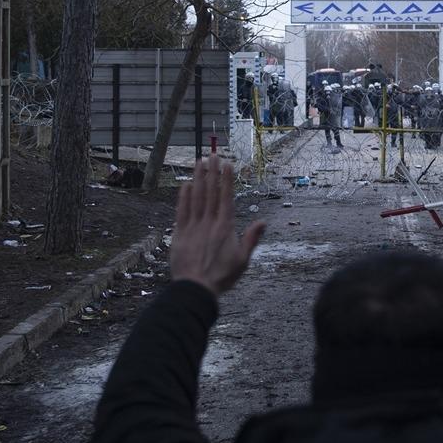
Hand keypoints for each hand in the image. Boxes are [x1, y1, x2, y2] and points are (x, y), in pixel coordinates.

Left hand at [168, 155, 264, 295]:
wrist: (196, 288)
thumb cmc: (222, 276)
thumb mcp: (243, 260)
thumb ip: (251, 238)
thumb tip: (263, 222)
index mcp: (225, 226)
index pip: (226, 196)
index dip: (226, 179)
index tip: (227, 164)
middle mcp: (209, 222)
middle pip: (210, 191)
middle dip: (212, 172)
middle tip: (212, 155)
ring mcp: (193, 226)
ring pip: (196, 196)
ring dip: (198, 178)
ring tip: (199, 162)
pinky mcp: (179, 233)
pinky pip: (182, 210)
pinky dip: (184, 196)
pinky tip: (185, 184)